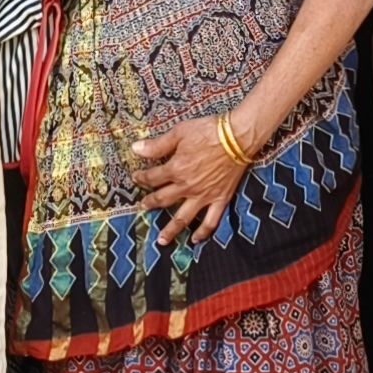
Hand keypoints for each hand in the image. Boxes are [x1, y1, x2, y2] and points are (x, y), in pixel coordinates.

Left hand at [133, 108, 260, 244]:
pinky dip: (202, 233)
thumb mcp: (180, 133)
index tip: (136, 178)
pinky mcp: (220, 199)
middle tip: (143, 207)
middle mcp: (187, 187)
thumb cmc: (209, 131)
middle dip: (151, 203)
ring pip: (183, 217)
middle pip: (163, 199)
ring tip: (161, 240)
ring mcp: (204, 196)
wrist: (237, 137)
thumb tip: (135, 149)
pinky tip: (195, 239)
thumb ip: (157, 145)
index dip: (142, 178)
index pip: (153, 178)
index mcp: (176, 169)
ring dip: (171, 230)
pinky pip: (211, 221)